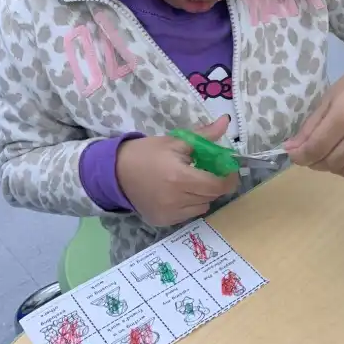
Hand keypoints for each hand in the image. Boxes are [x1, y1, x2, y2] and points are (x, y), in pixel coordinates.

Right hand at [116, 117, 238, 226]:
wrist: (115, 172)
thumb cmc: (146, 153)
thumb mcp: (175, 141)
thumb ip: (204, 135)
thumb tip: (226, 121)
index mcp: (180, 178)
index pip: (217, 186)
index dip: (228, 178)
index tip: (227, 168)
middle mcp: (176, 200)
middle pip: (212, 196)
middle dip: (216, 183)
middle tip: (208, 171)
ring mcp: (169, 214)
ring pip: (202, 206)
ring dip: (203, 195)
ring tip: (191, 181)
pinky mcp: (163, 221)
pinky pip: (188, 215)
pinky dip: (190, 204)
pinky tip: (179, 192)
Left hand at [284, 53, 343, 177]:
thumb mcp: (330, 98)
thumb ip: (311, 126)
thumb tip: (291, 148)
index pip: (316, 148)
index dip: (299, 155)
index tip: (291, 152)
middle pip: (328, 162)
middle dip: (311, 161)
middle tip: (307, 151)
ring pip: (342, 170)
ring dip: (327, 166)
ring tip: (323, 153)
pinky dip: (343, 166)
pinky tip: (340, 153)